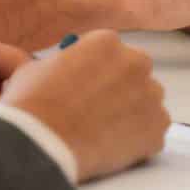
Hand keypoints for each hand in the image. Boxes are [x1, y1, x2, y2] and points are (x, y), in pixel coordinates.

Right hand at [1, 30, 168, 180]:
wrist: (42, 142)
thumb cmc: (32, 103)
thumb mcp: (37, 67)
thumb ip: (61, 62)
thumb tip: (61, 69)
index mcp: (107, 42)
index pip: (112, 53)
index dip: (99, 71)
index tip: (90, 87)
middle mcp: (136, 62)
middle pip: (136, 73)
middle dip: (122, 89)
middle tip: (99, 110)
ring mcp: (151, 96)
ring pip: (148, 102)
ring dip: (133, 113)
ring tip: (105, 132)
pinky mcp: (157, 128)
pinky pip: (153, 133)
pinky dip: (139, 141)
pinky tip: (114, 148)